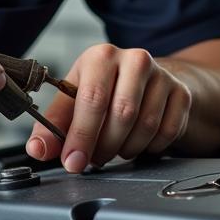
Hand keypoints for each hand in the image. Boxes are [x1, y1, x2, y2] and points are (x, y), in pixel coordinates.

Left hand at [25, 43, 191, 171]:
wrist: (144, 82)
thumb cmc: (103, 91)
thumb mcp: (72, 102)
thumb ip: (52, 127)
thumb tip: (38, 149)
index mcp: (100, 57)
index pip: (92, 99)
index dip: (81, 136)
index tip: (73, 161)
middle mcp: (134, 59)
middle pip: (122, 114)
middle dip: (105, 146)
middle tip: (95, 159)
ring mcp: (162, 75)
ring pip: (146, 126)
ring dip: (126, 149)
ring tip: (114, 148)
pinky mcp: (181, 93)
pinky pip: (167, 132)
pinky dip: (150, 147)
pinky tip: (138, 142)